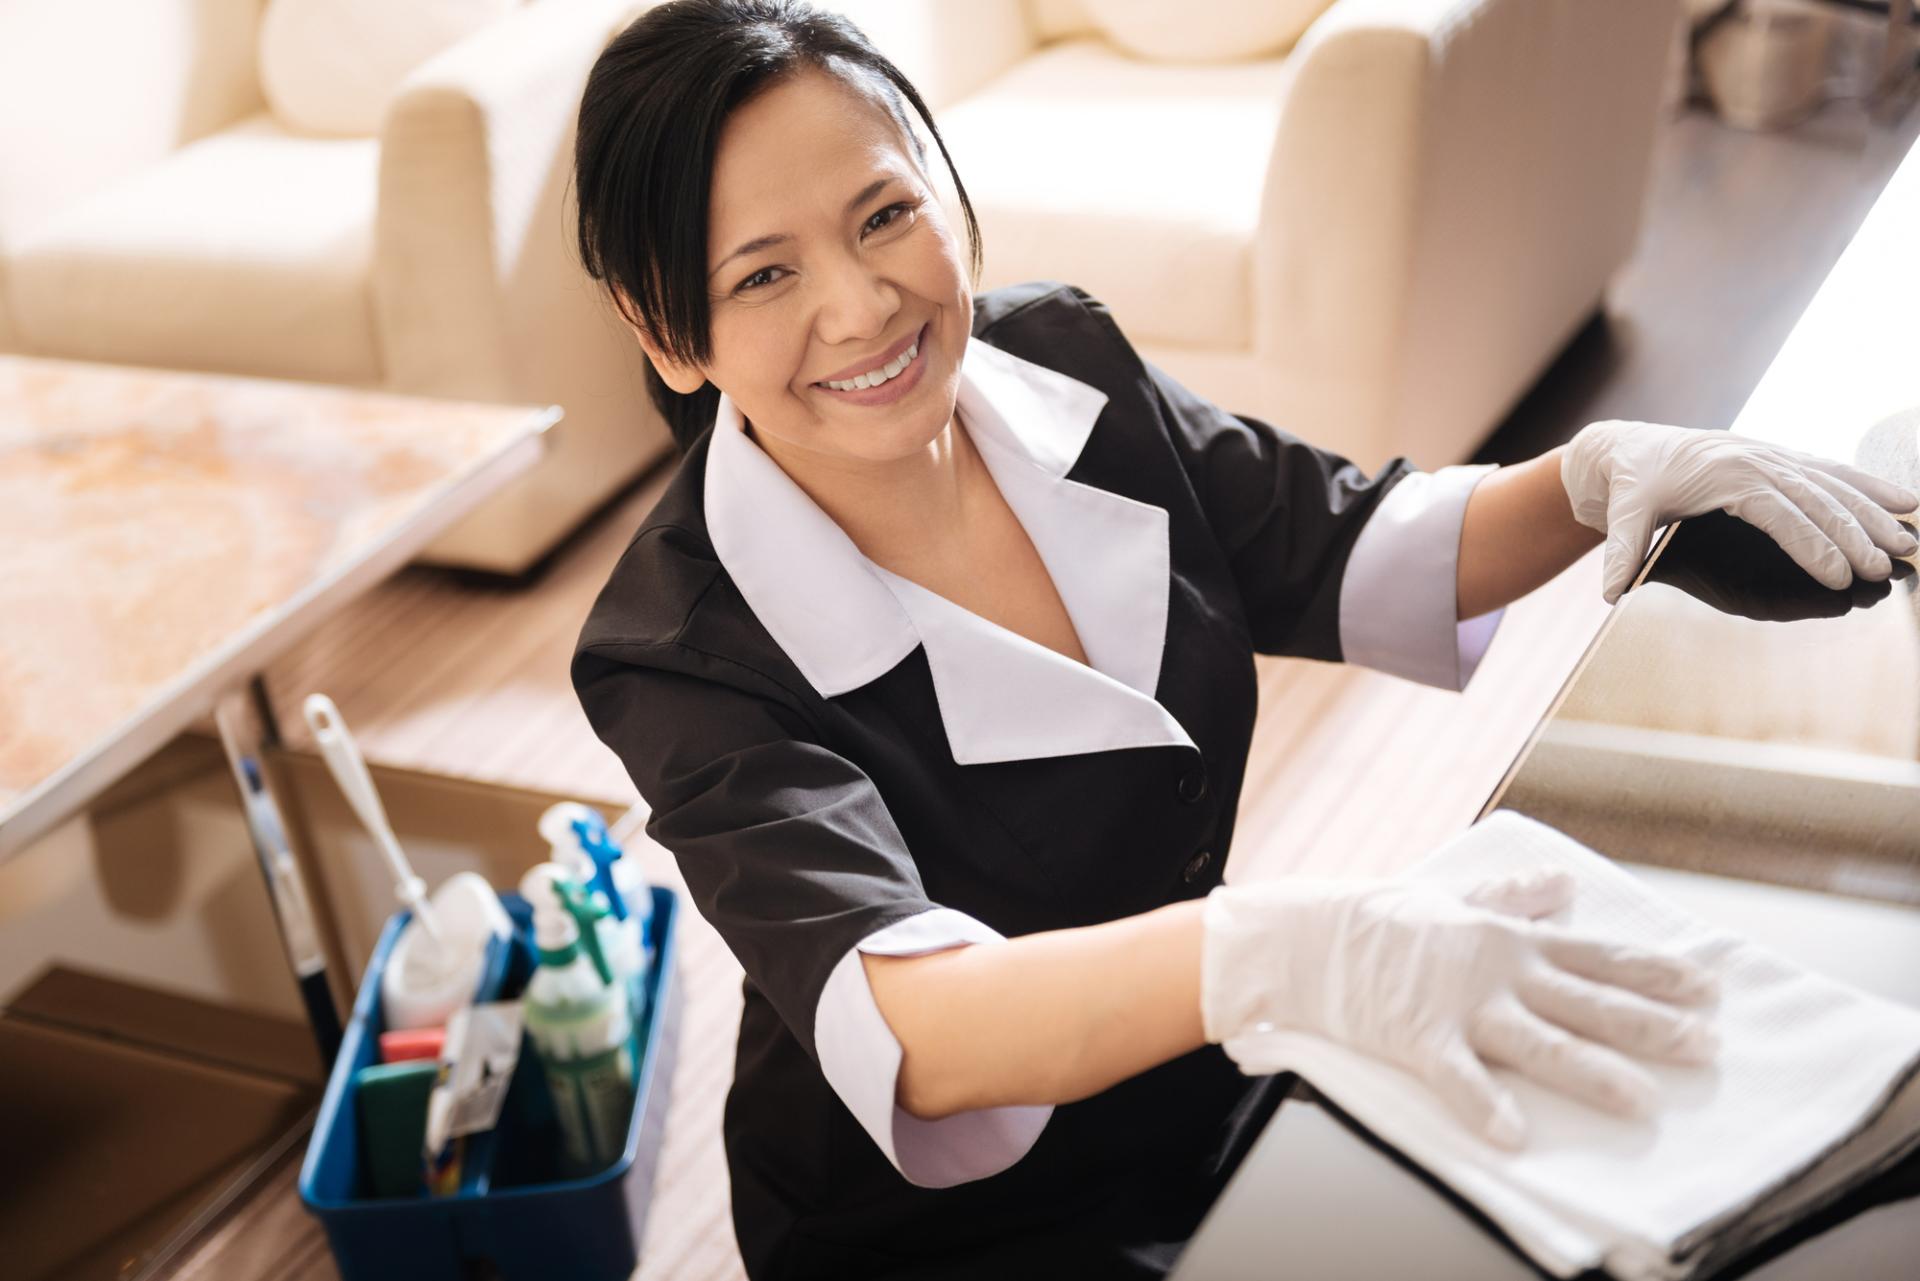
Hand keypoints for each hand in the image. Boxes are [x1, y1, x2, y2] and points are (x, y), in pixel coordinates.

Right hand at [1200, 869, 1718, 1148]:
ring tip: (1641, 1102)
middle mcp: (1497, 971)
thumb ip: (1511, 895)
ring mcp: (1459, 1005)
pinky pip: (1457, 1076)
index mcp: (1509, 940)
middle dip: (1651, 1024)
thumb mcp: (1454, 895)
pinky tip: (1514, 1135)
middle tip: (1706, 1047)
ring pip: (1539, 1043)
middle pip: (1587, 1001)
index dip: (1656, 972)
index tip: (1709, 987)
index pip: (1597, 956)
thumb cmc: (1380, 918)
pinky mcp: (1417, 1037)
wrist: (1308, 936)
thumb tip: (1561, 884)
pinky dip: (1484, 1106)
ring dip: (1592, 1072)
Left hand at [1560, 420, 1918, 604]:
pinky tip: (1903, 501)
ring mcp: (1771, 456)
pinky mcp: (1778, 459)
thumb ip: (1621, 550)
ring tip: (1907, 539)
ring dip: (1873, 511)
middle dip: (1854, 535)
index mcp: (1727, 473)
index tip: (1838, 576)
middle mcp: (1757, 460)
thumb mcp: (1621, 511)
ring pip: (1833, 483)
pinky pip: (1830, 471)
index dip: (1811, 544)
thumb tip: (1610, 592)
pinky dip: (1868, 485)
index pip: (1779, 513)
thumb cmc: (1628, 480)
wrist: (1624, 447)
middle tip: (1885, 567)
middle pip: (1817, 500)